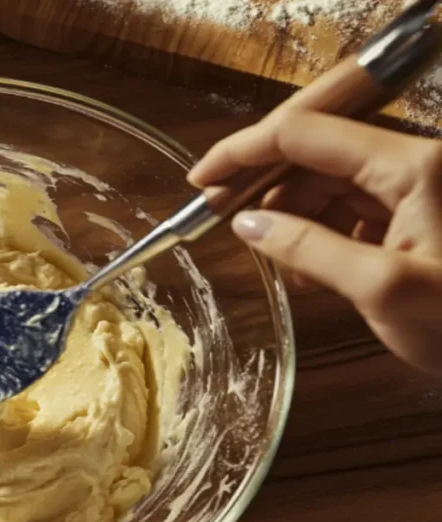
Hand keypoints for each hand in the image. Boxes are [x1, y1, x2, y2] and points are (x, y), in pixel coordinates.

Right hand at [188, 110, 441, 376]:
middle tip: (219, 219)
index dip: (243, 152)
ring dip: (291, 212)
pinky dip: (321, 230)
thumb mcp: (381, 289)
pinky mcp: (423, 216)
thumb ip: (307, 249)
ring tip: (271, 257)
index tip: (200, 179)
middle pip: (316, 154)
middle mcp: (417, 163)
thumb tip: (247, 224)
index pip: (304, 134)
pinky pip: (355, 208)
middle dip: (264, 185)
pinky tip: (307, 265)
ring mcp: (422, 189)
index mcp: (411, 165)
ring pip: (332, 182)